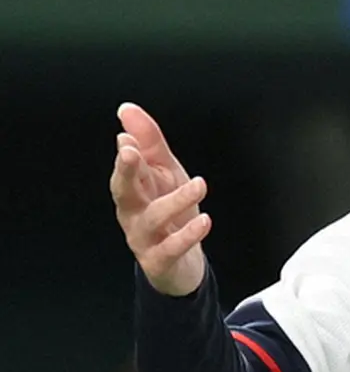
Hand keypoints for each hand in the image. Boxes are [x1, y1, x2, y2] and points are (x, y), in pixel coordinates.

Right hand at [110, 102, 210, 295]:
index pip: (127, 167)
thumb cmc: (170, 212)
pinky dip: (187, 235)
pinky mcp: (159, 260)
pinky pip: (171, 248)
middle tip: (131, 153)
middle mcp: (133, 211)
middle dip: (125, 171)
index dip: (127, 152)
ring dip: (175, 199)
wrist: (179, 261)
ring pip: (152, 218)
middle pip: (123, 190)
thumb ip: (149, 142)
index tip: (127, 136)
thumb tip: (127, 110)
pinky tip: (204, 220)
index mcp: (134, 187)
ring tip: (199, 184)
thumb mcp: (164, 172)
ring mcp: (144, 237)